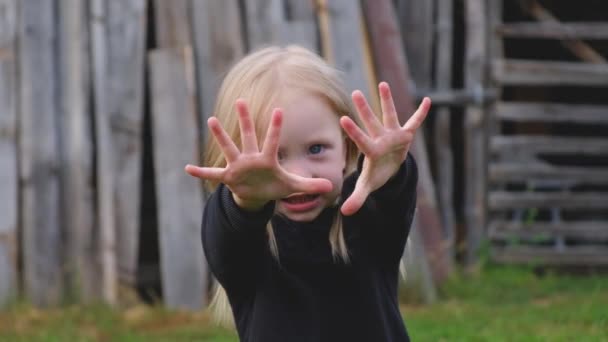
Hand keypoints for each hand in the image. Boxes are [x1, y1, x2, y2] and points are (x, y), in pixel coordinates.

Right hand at [185, 99, 332, 209]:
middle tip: (242, 99)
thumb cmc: (275, 187)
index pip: (272, 140)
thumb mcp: (292, 187)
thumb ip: (309, 186)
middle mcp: (251, 158)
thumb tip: (330, 187)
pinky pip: (213, 174)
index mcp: (267, 159)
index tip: (279, 109)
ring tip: (212, 120)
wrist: (257, 195)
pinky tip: (188, 168)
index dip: (275, 126)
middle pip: (248, 136)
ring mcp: (238, 166)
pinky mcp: (228, 177)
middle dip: (245, 119)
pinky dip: (201, 172)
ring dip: (221, 135)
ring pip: (229, 148)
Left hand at [339, 82, 429, 215]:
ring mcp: (392, 135)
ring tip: (382, 83)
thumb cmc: (376, 174)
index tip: (343, 118)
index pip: (360, 139)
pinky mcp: (405, 135)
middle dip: (364, 109)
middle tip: (355, 93)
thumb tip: (344, 213)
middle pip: (371, 122)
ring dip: (387, 100)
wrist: (388, 169)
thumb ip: (357, 197)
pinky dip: (421, 113)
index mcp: (371, 150)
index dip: (353, 130)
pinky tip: (427, 100)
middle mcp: (380, 139)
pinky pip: (414, 122)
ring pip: (389, 115)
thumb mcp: (367, 186)